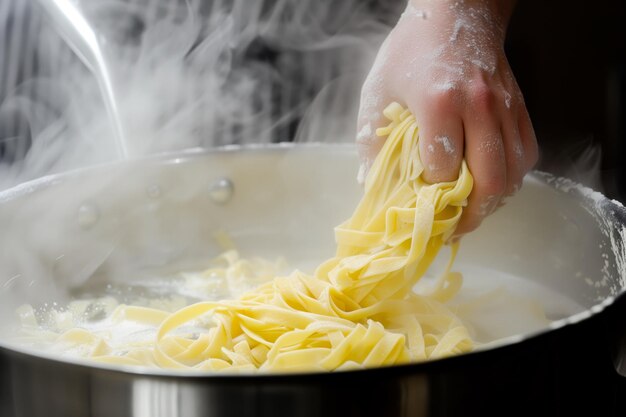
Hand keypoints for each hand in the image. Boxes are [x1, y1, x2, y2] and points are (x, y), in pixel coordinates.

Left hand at [356, 0, 537, 237]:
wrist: (456, 12)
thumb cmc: (410, 51)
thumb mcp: (378, 92)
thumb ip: (371, 141)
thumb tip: (371, 185)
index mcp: (439, 103)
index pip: (442, 170)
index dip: (431, 198)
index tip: (419, 211)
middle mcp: (479, 107)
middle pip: (489, 180)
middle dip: (471, 216)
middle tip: (454, 230)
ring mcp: (504, 106)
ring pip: (514, 172)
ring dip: (494, 202)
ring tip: (472, 213)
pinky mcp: (519, 106)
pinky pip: (526, 154)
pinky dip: (512, 179)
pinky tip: (492, 185)